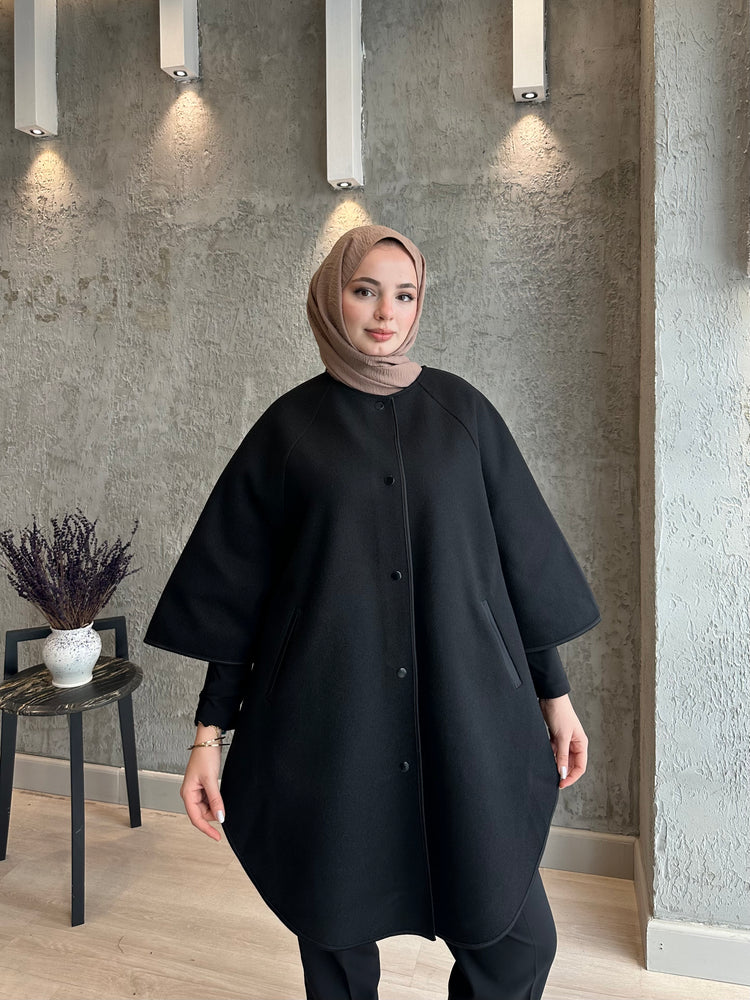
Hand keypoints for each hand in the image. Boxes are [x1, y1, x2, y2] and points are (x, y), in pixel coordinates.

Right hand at [180, 725, 225, 841]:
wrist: (208, 741)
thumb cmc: (205, 757)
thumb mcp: (211, 780)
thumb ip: (216, 800)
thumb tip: (220, 817)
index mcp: (187, 794)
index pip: (196, 818)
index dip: (206, 829)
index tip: (217, 837)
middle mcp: (190, 793)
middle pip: (201, 814)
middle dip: (213, 815)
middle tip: (224, 810)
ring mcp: (196, 790)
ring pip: (206, 808)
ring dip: (215, 808)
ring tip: (223, 799)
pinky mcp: (203, 786)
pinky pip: (209, 800)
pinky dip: (216, 801)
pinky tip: (221, 798)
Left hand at [538, 693, 587, 788]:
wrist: (550, 698)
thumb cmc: (561, 713)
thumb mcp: (562, 737)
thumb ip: (562, 755)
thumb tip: (562, 772)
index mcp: (581, 744)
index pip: (580, 766)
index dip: (572, 777)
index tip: (562, 783)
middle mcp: (574, 743)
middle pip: (571, 764)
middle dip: (564, 772)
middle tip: (554, 780)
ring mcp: (565, 740)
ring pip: (562, 758)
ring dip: (556, 764)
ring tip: (548, 769)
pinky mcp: (556, 737)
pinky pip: (554, 751)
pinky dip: (550, 756)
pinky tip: (545, 758)